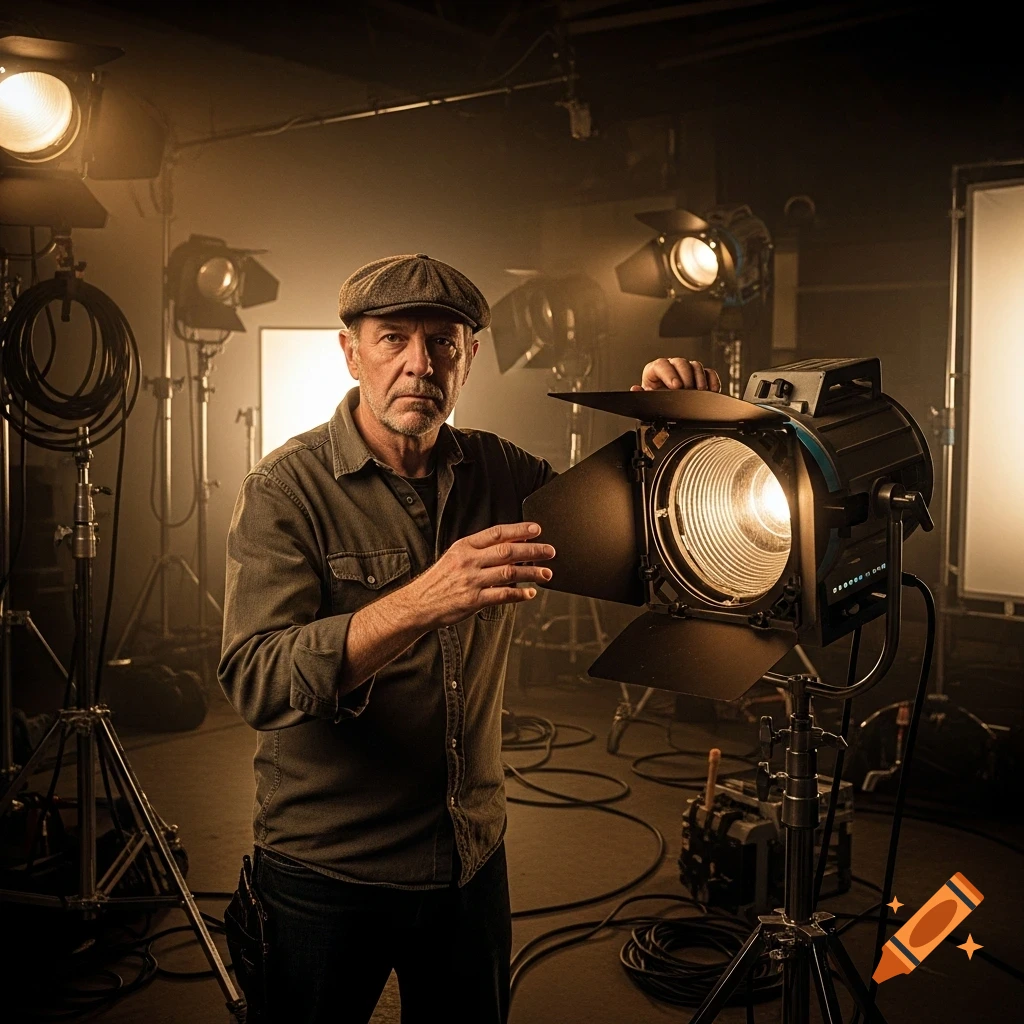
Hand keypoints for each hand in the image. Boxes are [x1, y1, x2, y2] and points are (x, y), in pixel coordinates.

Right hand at [409, 522, 555, 627]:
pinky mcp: (473, 600)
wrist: (418, 604)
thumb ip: (477, 550)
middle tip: (550, 551)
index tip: (536, 529)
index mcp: (464, 547)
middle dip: (532, 550)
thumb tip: (507, 544)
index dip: (519, 530)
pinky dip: (519, 594)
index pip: (496, 533)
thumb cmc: (438, 581)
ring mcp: (472, 581)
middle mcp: (469, 561)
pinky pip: (502, 595)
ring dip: (531, 572)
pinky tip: (530, 593)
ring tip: (546, 573)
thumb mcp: (454, 557)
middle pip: (507, 551)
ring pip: (509, 572)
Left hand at [632, 357, 721, 392]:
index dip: (669, 374)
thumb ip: (642, 393)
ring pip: (695, 365)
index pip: (662, 365)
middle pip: (681, 363)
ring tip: (700, 391)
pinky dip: (712, 380)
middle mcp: (671, 366)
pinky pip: (708, 372)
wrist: (665, 404)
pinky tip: (712, 390)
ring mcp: (686, 369)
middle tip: (689, 390)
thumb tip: (635, 389)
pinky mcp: (699, 375)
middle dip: (686, 377)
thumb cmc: (655, 399)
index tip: (676, 386)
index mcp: (655, 370)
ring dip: (699, 378)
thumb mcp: (647, 398)